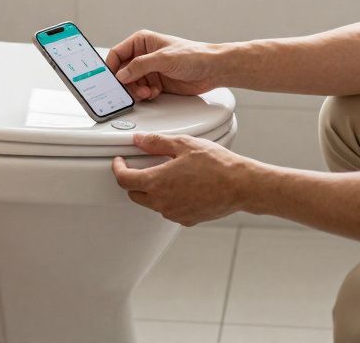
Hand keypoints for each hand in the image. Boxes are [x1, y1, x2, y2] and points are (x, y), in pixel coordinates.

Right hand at [104, 29, 224, 99]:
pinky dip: (146, 94)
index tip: (109, 80)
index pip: (117, 54)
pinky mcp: (157, 82)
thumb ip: (140, 66)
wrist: (213, 70)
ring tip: (147, 92)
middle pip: (123, 72)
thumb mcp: (164, 58)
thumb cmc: (194, 55)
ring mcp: (150, 70)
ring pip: (132, 83)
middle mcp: (144, 55)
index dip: (111, 67)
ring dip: (137, 90)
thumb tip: (122, 74)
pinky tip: (154, 93)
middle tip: (131, 90)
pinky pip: (142, 91)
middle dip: (126, 82)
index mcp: (142, 42)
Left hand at [111, 133, 257, 225]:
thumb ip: (156, 142)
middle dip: (134, 180)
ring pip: (152, 203)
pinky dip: (169, 199)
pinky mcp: (187, 219)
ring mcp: (174, 213)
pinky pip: (170, 209)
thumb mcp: (184, 144)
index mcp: (157, 182)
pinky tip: (183, 187)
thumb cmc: (216, 165)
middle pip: (134, 194)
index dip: (118, 169)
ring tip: (169, 174)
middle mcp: (162, 202)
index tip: (120, 162)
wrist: (241, 185)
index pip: (124, 179)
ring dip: (153, 190)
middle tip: (142, 166)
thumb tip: (139, 140)